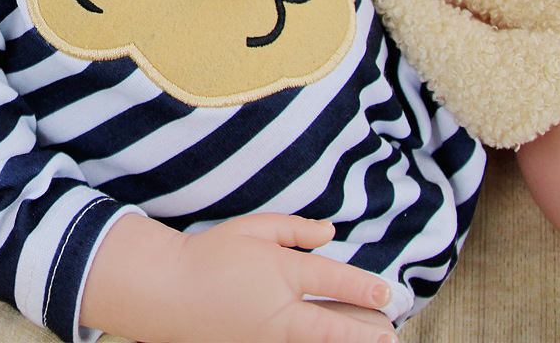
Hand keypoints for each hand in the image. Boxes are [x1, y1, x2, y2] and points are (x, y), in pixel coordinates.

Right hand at [81, 211, 396, 342]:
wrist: (167, 293)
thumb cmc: (210, 254)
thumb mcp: (252, 229)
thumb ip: (294, 229)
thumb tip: (331, 232)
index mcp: (278, 272)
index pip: (332, 280)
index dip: (365, 288)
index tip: (389, 294)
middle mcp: (278, 311)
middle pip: (335, 327)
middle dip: (368, 330)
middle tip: (392, 330)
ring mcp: (268, 339)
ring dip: (349, 342)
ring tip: (378, 341)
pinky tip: (334, 342)